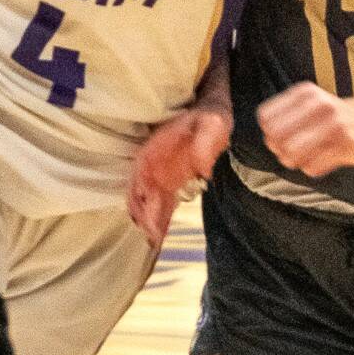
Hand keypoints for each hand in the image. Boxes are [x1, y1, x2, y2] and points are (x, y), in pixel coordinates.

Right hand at [128, 99, 231, 245]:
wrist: (213, 113)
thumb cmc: (210, 118)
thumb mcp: (211, 124)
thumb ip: (205, 144)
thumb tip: (203, 169)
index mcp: (156, 150)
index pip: (141, 178)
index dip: (142, 199)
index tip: (148, 217)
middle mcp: (152, 165)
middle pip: (140, 194)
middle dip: (145, 216)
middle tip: (153, 237)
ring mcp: (160, 175)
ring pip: (147, 202)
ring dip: (148, 220)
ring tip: (154, 240)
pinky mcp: (170, 182)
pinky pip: (161, 203)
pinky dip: (159, 219)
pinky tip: (159, 236)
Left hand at [257, 82, 353, 176]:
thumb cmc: (335, 116)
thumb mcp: (310, 103)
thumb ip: (286, 117)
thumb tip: (269, 141)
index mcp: (305, 93)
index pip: (266, 118)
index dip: (269, 133)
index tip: (281, 137)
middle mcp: (318, 105)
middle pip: (275, 138)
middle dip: (279, 150)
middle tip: (291, 152)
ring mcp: (334, 124)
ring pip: (292, 154)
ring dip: (295, 161)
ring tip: (306, 158)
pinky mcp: (347, 145)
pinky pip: (312, 167)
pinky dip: (312, 168)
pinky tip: (324, 160)